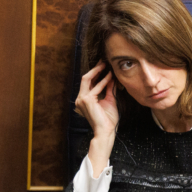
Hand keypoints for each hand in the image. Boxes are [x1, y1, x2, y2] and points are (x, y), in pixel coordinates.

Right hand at [74, 62, 119, 177]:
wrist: (105, 131)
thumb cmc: (107, 119)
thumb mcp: (109, 100)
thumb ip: (109, 89)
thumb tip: (112, 78)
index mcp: (84, 99)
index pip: (88, 82)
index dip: (96, 73)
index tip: (104, 65)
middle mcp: (80, 99)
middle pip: (85, 78)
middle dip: (95, 68)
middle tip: (103, 60)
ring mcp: (81, 99)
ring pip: (87, 79)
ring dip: (98, 71)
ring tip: (106, 65)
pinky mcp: (86, 100)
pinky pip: (95, 87)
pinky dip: (103, 81)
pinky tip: (110, 76)